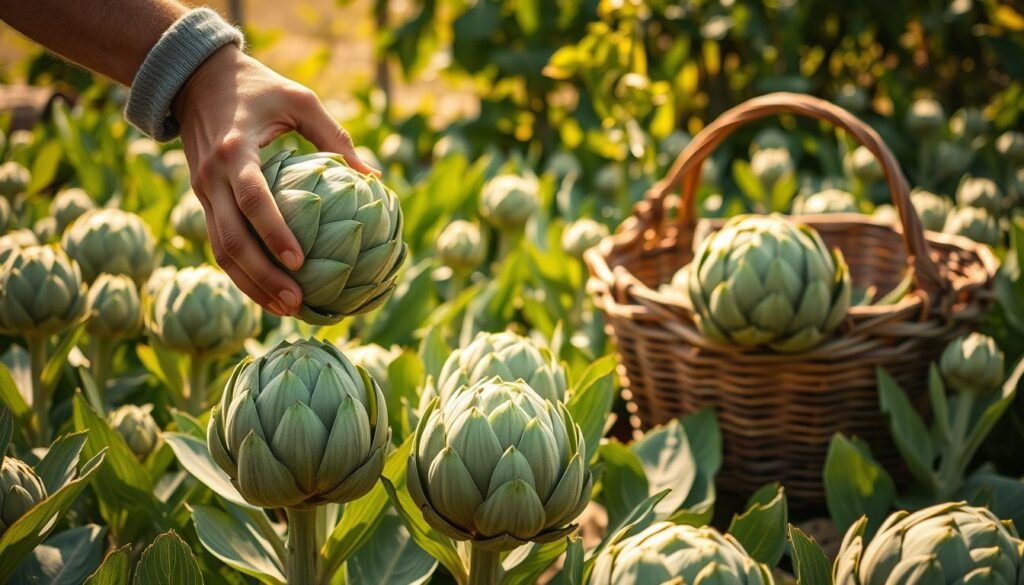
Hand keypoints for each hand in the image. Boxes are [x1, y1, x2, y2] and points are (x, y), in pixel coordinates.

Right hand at [172, 45, 376, 315]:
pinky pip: (219, 245)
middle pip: (232, 239)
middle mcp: (211, 177)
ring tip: (286, 309)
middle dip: (263, 276)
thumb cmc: (259, 87)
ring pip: (221, 251)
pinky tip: (268, 294)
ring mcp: (202, 192)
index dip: (274, 232)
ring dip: (251, 284)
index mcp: (235, 151)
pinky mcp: (202, 201)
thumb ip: (335, 137)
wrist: (194, 79)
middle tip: (297, 303)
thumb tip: (374, 177)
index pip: (252, 199)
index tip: (300, 261)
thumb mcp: (300, 100)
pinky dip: (241, 273)